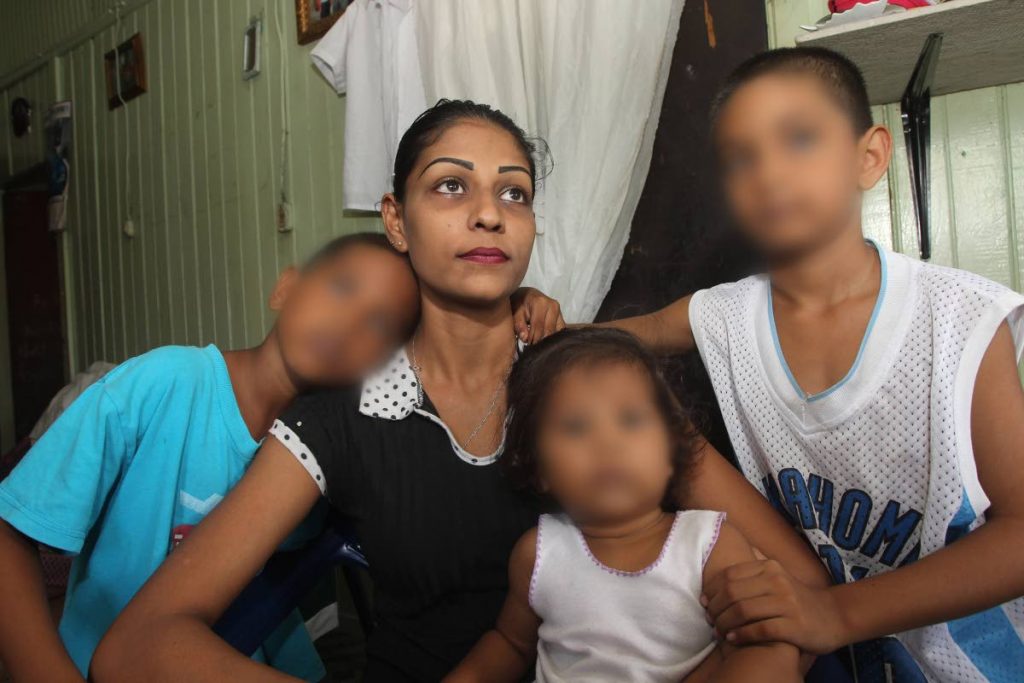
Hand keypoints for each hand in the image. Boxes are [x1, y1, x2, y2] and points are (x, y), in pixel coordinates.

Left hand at [511, 287, 565, 343]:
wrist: (526, 295)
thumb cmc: (519, 304)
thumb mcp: (515, 313)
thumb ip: (519, 325)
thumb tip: (525, 338)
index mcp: (541, 303)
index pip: (538, 326)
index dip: (533, 339)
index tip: (528, 347)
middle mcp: (553, 306)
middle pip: (549, 330)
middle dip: (541, 342)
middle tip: (533, 350)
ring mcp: (559, 311)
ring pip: (556, 332)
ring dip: (548, 341)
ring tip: (538, 347)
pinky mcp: (561, 317)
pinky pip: (560, 331)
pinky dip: (553, 338)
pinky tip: (545, 343)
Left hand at [702, 559, 846, 654]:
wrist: (834, 616)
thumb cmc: (798, 598)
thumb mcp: (780, 573)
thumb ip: (758, 562)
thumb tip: (732, 551)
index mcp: (770, 567)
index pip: (729, 575)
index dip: (711, 590)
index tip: (704, 602)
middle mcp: (778, 581)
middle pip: (732, 593)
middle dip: (715, 608)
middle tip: (709, 620)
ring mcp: (787, 604)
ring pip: (742, 611)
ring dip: (724, 623)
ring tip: (718, 631)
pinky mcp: (794, 626)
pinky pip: (759, 629)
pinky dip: (741, 635)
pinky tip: (733, 639)